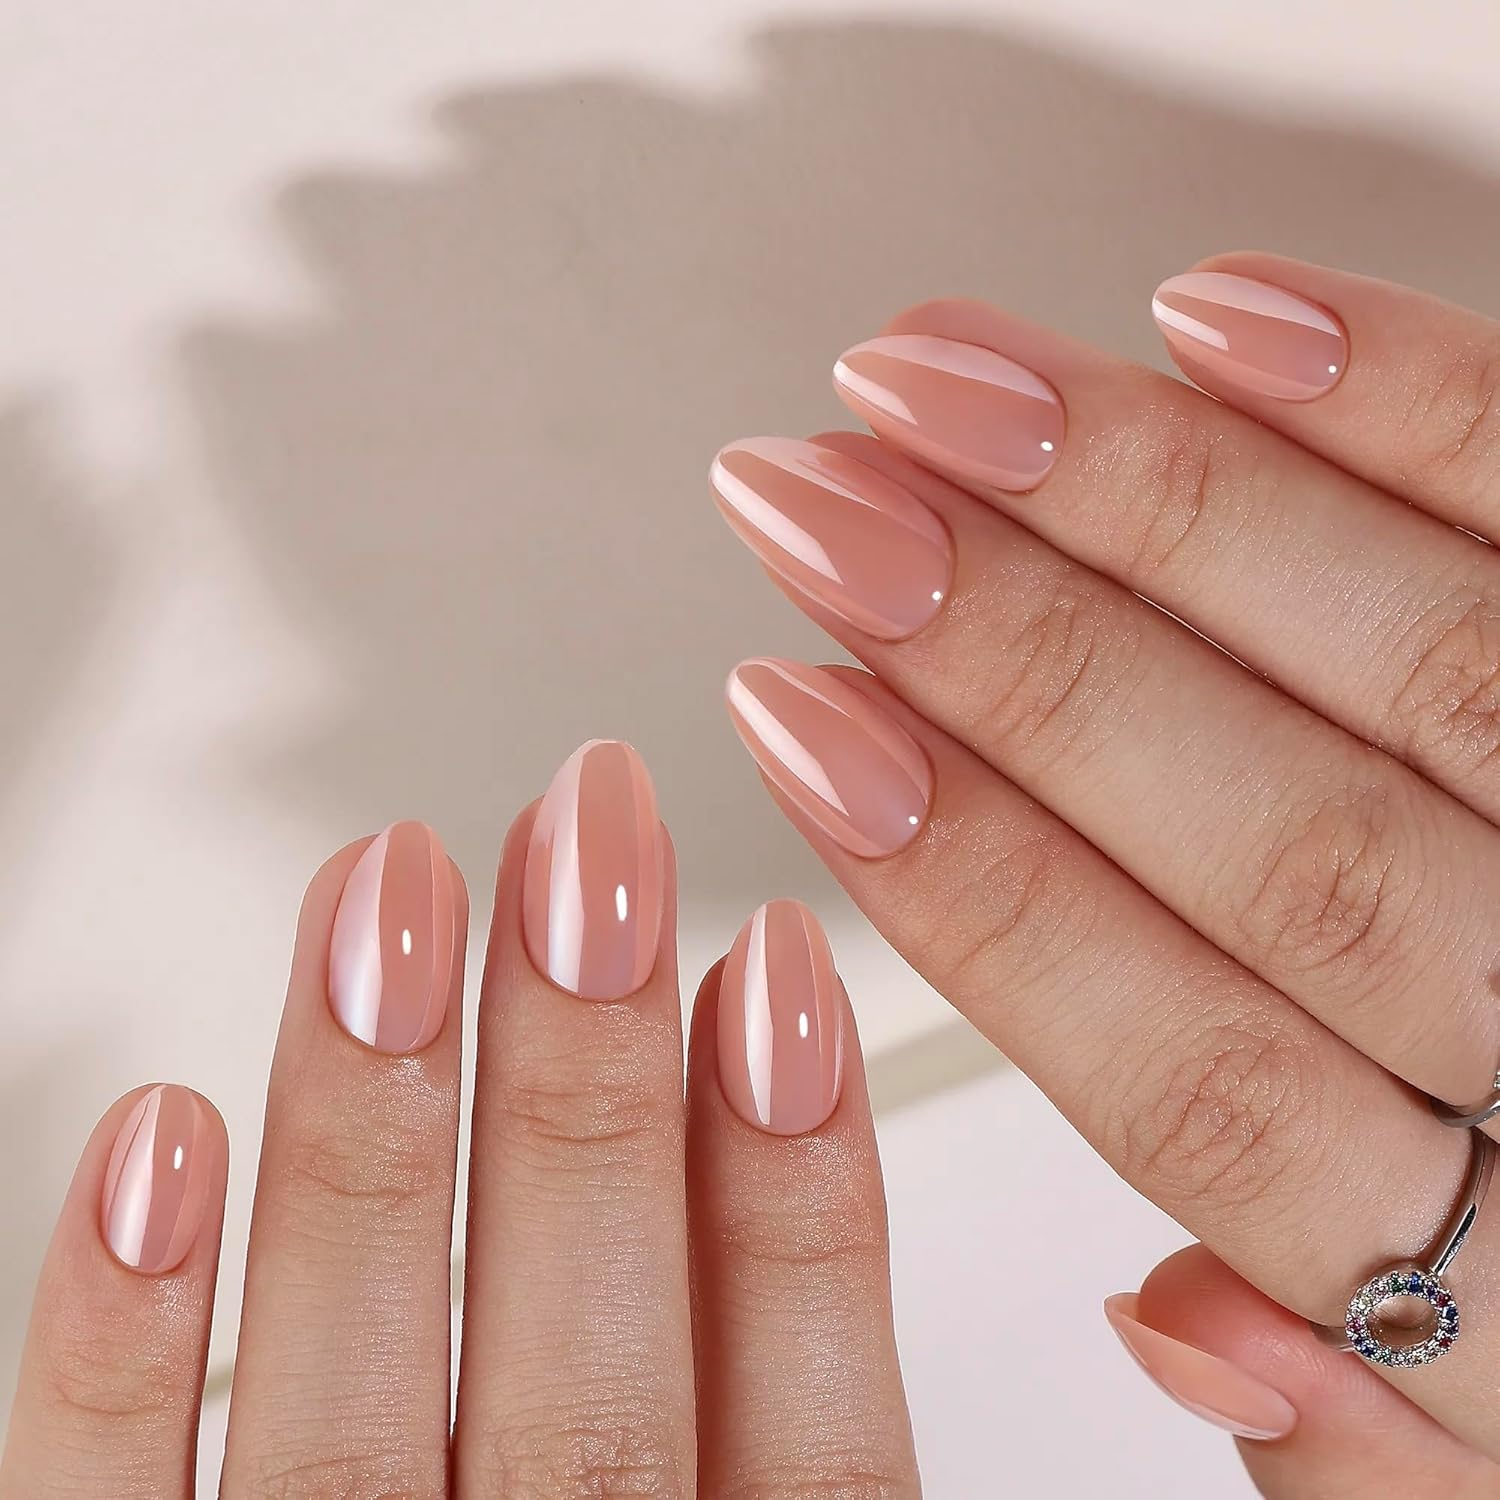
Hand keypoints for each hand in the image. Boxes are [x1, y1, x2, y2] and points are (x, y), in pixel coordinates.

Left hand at [0, 751, 917, 1496]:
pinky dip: (122, 1347)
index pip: (807, 1441)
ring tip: (394, 892)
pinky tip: (157, 1141)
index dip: (808, 1192)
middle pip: (591, 1390)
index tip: (782, 968)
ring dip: (375, 1136)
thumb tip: (808, 1138)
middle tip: (590, 844)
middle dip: (591, 1085)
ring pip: (343, 1416)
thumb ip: (810, 1460)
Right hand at [711, 254, 1499, 1494]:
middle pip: (1287, 846)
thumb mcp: (1494, 1466)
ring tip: (943, 392)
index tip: (802, 737)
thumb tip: (1176, 1323)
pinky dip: (1410, 407)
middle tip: (824, 516)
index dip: (981, 895)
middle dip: (1020, 664)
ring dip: (1156, 503)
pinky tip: (1222, 320)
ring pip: (1426, 664)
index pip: (1195, 1075)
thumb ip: (1350, 1437)